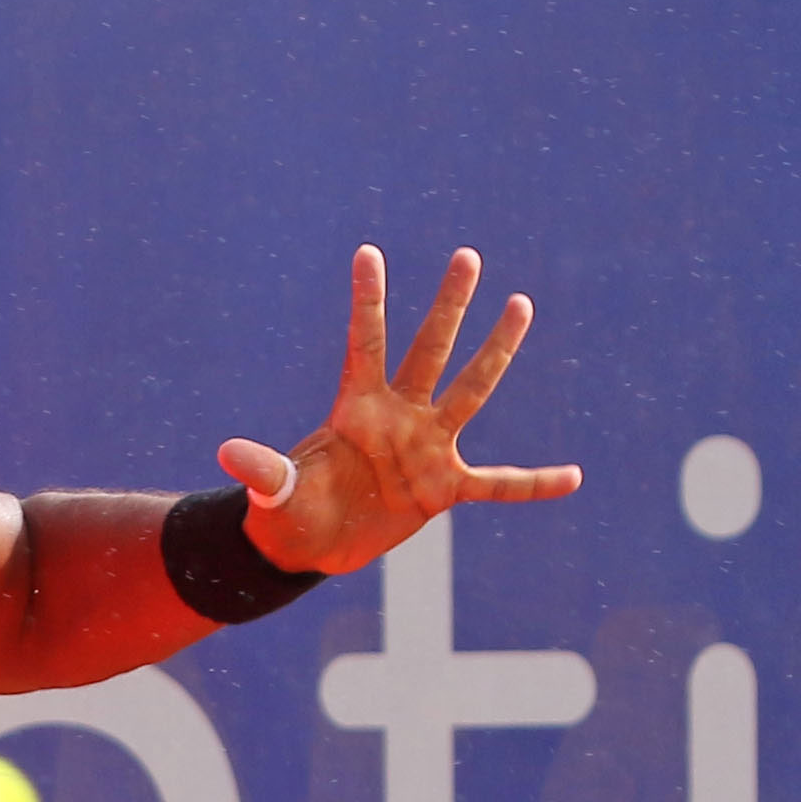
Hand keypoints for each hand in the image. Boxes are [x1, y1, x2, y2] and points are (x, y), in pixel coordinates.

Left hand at [216, 245, 581, 575]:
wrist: (310, 548)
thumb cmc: (288, 514)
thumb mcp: (274, 495)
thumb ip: (262, 472)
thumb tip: (228, 453)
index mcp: (356, 409)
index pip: (365, 343)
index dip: (367, 301)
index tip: (367, 252)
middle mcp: (398, 417)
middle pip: (429, 349)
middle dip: (449, 305)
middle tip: (466, 255)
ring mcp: (426, 448)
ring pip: (471, 390)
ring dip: (497, 350)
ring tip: (520, 304)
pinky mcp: (442, 489)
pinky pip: (498, 485)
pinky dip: (533, 484)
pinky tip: (572, 477)